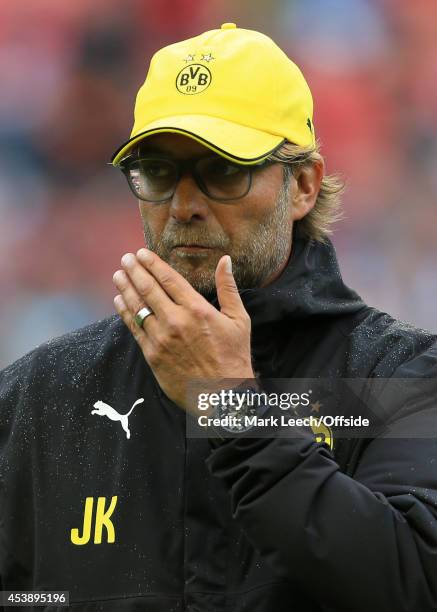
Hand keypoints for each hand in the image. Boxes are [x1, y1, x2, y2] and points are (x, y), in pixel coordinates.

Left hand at [112, 248, 254, 414]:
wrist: (223, 396)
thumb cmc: (234, 357)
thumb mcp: (239, 320)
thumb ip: (228, 288)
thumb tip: (225, 260)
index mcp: (197, 309)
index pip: (168, 278)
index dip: (152, 263)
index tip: (141, 253)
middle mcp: (176, 321)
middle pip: (148, 288)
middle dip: (134, 271)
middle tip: (126, 259)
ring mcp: (162, 339)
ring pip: (138, 307)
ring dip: (125, 288)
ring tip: (118, 276)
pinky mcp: (153, 355)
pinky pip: (134, 329)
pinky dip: (125, 313)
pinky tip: (119, 301)